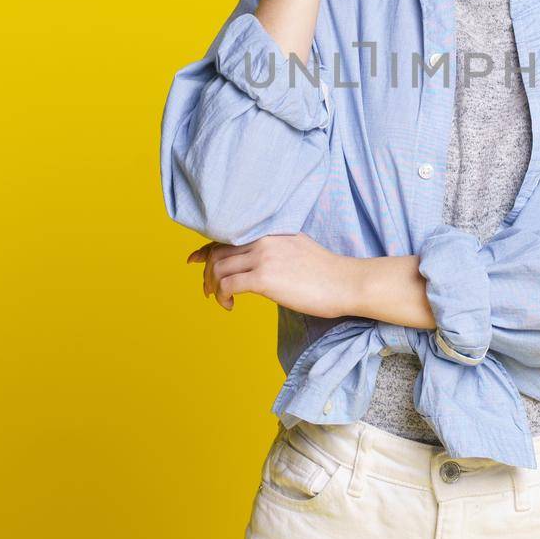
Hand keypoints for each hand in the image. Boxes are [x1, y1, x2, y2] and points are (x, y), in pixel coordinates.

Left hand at [187, 234, 366, 317]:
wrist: (346, 283)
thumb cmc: (327, 273)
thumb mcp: (298, 250)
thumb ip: (275, 251)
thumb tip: (257, 265)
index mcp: (270, 232)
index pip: (228, 236)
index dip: (206, 249)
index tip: (194, 260)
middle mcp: (263, 240)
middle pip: (218, 252)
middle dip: (206, 272)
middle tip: (207, 290)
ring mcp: (263, 257)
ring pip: (218, 268)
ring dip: (213, 286)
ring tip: (221, 300)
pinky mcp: (264, 278)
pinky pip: (228, 284)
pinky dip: (222, 296)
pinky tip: (230, 306)